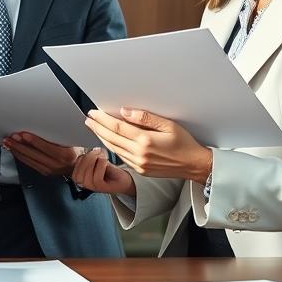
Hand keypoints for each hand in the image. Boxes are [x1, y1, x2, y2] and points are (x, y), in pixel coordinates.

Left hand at [2, 131, 82, 176]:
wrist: (78, 166)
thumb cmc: (74, 150)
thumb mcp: (70, 140)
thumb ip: (58, 134)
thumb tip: (46, 124)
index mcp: (64, 154)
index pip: (46, 147)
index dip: (33, 141)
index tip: (23, 134)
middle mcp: (55, 164)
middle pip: (34, 154)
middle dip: (20, 145)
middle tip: (10, 137)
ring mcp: (48, 169)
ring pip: (28, 160)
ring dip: (16, 150)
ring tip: (8, 142)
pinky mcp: (43, 172)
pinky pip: (28, 163)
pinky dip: (20, 156)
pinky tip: (14, 150)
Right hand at [71, 147, 136, 195]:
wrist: (121, 179)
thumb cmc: (107, 169)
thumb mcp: (94, 161)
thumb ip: (86, 157)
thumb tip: (83, 147)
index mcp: (79, 175)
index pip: (76, 163)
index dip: (84, 155)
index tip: (92, 151)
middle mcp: (83, 183)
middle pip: (80, 167)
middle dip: (89, 157)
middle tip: (98, 153)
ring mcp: (91, 186)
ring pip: (87, 172)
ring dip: (96, 160)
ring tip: (103, 157)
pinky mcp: (100, 188)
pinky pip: (96, 177)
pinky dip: (101, 166)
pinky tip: (106, 162)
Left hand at [84, 108, 211, 181]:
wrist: (193, 164)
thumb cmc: (184, 143)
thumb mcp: (168, 124)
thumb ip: (146, 117)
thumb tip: (125, 112)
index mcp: (146, 141)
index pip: (117, 127)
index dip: (103, 119)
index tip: (94, 113)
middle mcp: (139, 154)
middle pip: (111, 138)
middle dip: (98, 127)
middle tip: (88, 119)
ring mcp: (138, 164)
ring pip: (113, 148)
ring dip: (102, 137)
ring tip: (94, 128)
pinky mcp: (140, 170)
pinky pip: (120, 156)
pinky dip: (111, 147)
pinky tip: (108, 140)